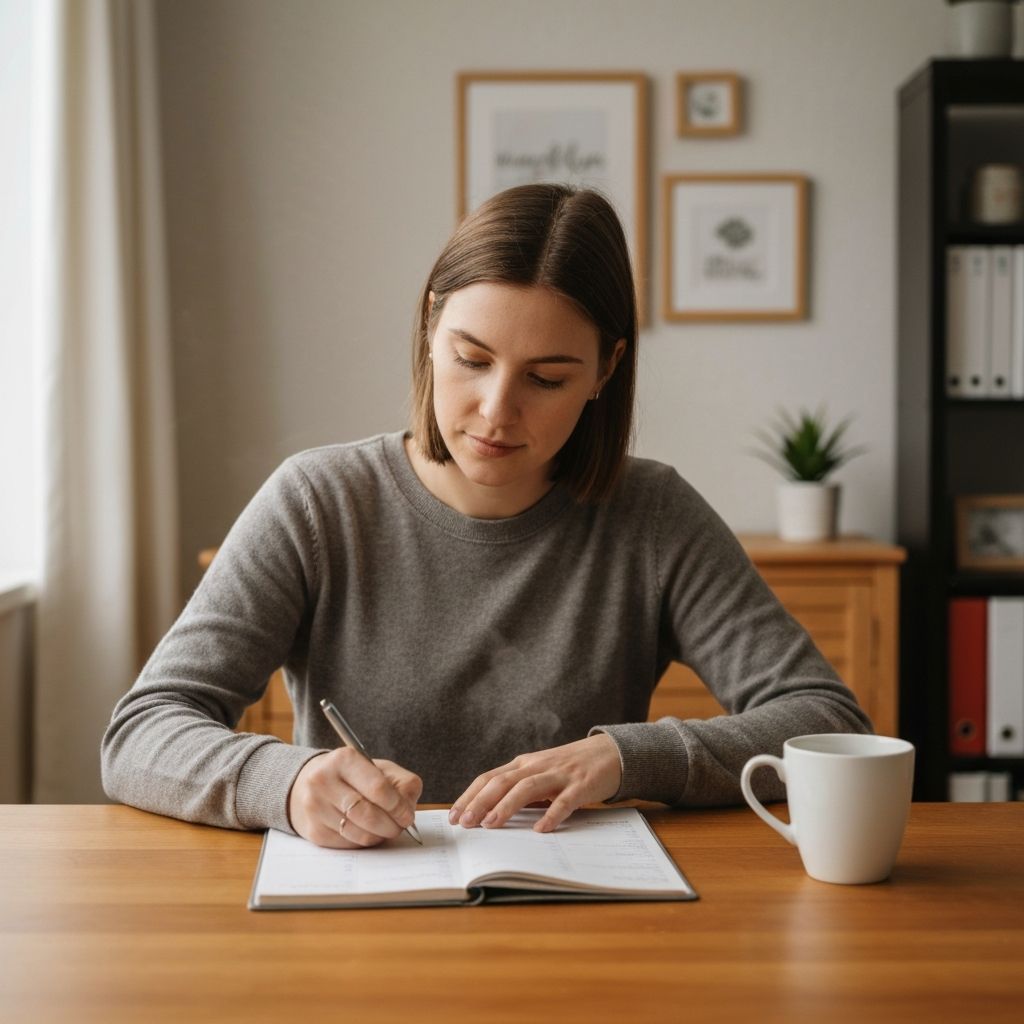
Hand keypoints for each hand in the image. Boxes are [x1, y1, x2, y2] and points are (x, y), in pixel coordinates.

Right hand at [287, 748, 422, 848]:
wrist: (305, 785)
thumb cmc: (350, 776)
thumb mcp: (377, 768)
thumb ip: (401, 782)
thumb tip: (408, 808)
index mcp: (344, 760)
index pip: (378, 788)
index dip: (398, 806)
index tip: (408, 815)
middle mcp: (324, 781)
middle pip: (368, 814)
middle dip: (391, 825)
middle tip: (400, 826)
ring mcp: (316, 808)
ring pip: (360, 834)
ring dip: (380, 836)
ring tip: (386, 829)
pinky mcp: (314, 831)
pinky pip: (349, 844)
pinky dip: (364, 841)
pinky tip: (366, 831)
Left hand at [448, 733, 621, 833]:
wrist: (609, 753)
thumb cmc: (569, 768)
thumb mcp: (539, 774)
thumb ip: (518, 790)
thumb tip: (488, 815)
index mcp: (523, 764)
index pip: (489, 778)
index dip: (469, 796)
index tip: (453, 815)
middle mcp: (537, 766)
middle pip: (502, 781)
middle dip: (481, 802)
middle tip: (465, 823)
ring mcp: (559, 774)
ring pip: (527, 787)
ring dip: (507, 806)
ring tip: (491, 824)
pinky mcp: (581, 784)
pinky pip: (565, 800)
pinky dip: (552, 813)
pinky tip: (541, 829)